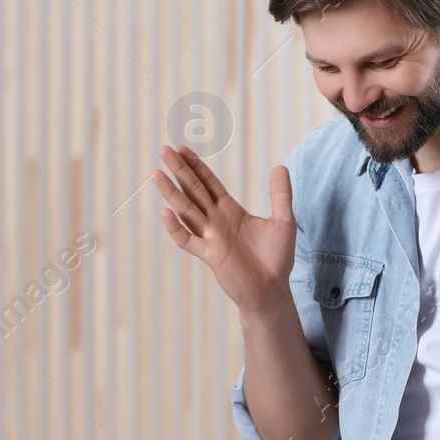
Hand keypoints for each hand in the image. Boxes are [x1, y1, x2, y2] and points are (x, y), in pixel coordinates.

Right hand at [153, 145, 295, 315]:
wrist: (272, 290)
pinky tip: (166, 212)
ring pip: (186, 210)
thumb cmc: (276, 258)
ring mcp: (211, 237)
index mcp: (230, 211)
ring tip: (156, 174)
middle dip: (179, 170)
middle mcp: (216, 221)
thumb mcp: (283, 220)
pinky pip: (188, 240)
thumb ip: (280, 194)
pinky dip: (176, 228)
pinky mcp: (210, 255)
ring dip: (171, 192)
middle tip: (164, 150)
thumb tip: (280, 166)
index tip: (182, 149)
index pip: (209, 183)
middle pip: (194, 190)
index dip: (196, 166)